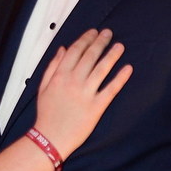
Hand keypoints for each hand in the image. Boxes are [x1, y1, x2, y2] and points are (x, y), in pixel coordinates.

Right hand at [33, 29, 131, 159]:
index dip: (85, 39)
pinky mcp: (96, 107)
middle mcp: (73, 82)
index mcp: (60, 76)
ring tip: (120, 46)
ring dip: (112, 55)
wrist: (50, 138)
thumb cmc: (46, 114)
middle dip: (100, 42)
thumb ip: (52, 66)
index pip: (75, 51)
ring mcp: (86, 94)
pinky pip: (111, 89)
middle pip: (90, 56)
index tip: (93, 32)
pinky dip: (120, 78)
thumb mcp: (43, 87)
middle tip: (108, 33)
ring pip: (102, 69)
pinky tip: (128, 68)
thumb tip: (62, 49)